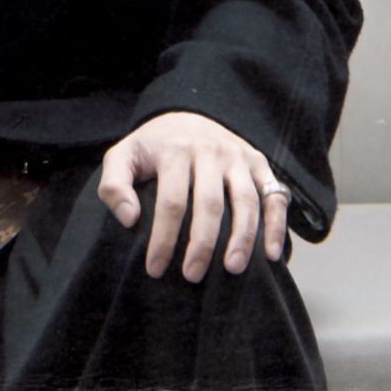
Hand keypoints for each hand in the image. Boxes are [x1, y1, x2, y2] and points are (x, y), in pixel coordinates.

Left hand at [98, 111, 290, 282]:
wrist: (186, 115)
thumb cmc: (152, 148)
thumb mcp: (122, 157)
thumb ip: (113, 186)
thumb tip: (129, 219)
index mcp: (175, 150)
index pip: (171, 202)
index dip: (164, 239)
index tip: (155, 269)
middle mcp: (210, 151)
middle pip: (210, 204)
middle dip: (201, 244)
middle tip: (192, 276)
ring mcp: (238, 157)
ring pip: (246, 202)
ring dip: (242, 238)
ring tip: (232, 269)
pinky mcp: (259, 164)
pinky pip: (274, 196)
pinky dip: (277, 226)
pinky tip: (273, 255)